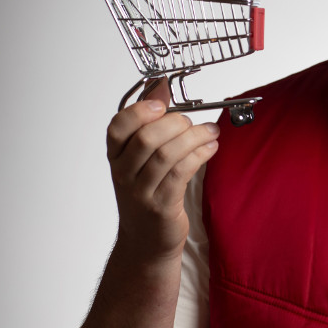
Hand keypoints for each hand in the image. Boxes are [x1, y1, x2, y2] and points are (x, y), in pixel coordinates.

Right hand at [106, 78, 218, 259]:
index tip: (163, 104)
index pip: (117, 127)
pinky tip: (210, 148)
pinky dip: (200, 155)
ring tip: (211, 132)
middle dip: (176, 123)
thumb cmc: (148, 192)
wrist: (147, 241)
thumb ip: (151, 121)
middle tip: (193, 122)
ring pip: (167, 155)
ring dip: (195, 137)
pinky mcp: (162, 206)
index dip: (140, 111)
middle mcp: (124, 174)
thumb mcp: (142, 157)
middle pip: (146, 138)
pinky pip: (181, 173)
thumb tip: (159, 85)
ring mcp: (141, 192)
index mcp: (116, 157)